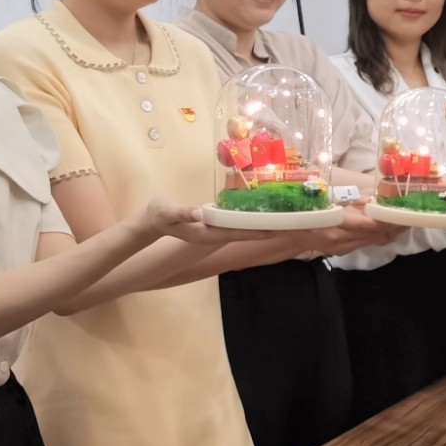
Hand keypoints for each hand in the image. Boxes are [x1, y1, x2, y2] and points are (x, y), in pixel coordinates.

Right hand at [137, 199, 278, 245]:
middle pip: (248, 233)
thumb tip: (200, 213)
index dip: (260, 231)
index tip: (280, 229)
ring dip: (265, 226)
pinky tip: (264, 214)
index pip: (240, 233)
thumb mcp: (168, 211)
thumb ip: (183, 212)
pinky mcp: (215, 223)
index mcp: (208, 233)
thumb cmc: (159, 214)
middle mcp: (216, 234)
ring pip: (246, 229)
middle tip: (294, 226)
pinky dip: (253, 219)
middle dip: (270, 230)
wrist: (150, 220)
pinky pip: (239, 222)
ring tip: (287, 222)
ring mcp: (216, 230)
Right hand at [306, 207, 403, 256]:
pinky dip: (382, 235)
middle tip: (411, 216)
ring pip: (376, 241)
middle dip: (395, 226)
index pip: (368, 225)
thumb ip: (352, 204)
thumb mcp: (327, 201)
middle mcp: (342, 239)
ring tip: (407, 221)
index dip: (387, 219)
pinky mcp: (345, 251)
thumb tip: (373, 201)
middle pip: (376, 235)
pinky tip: (392, 229)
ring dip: (392, 232)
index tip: (400, 212)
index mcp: (336, 224)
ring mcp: (344, 247)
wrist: (293, 234)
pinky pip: (369, 243)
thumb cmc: (309, 212)